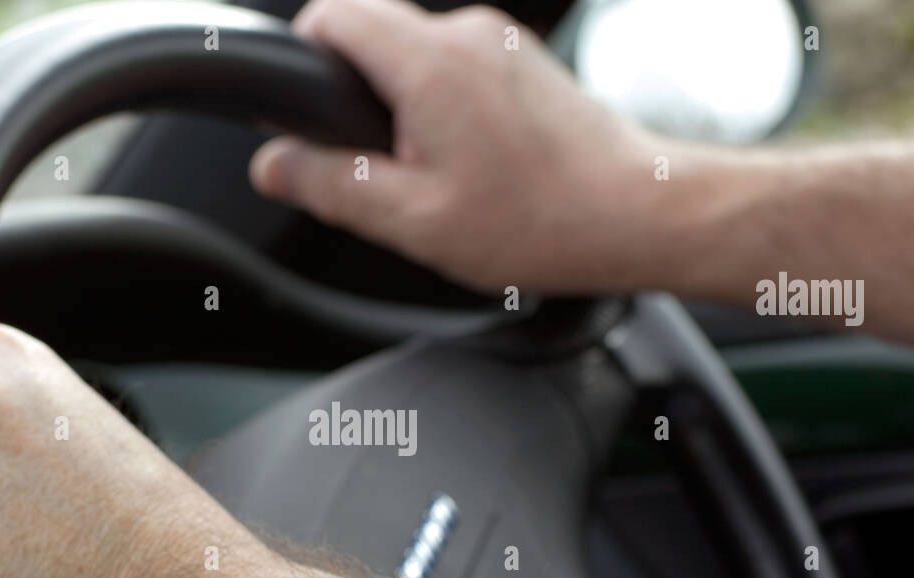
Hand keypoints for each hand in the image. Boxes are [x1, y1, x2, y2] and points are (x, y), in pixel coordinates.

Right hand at [250, 0, 674, 294]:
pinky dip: (443, 106)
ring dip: (403, 103)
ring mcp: (503, 43)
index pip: (332, 13)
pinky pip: (458, 68)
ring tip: (432, 174)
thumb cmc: (542, 220)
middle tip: (372, 161)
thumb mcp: (415, 221)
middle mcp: (468, 35)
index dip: (302, 56)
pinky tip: (470, 166)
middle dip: (353, 89)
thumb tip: (274, 164)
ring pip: (416, 52)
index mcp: (430, 65)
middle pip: (373, 29)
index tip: (305, 107)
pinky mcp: (525, 62)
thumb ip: (333, 186)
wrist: (639, 212)